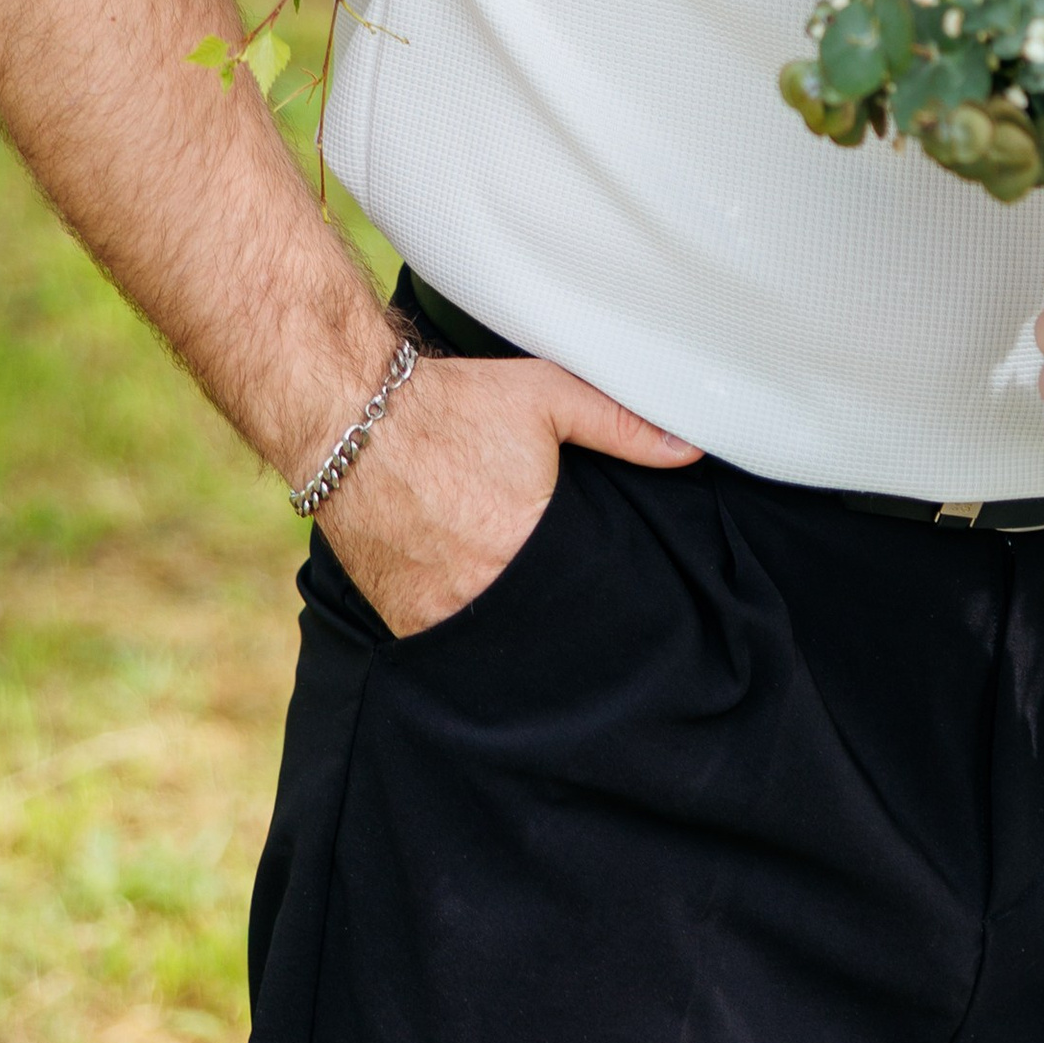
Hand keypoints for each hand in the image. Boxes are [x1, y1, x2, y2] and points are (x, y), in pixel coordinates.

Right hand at [316, 349, 701, 636]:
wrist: (350, 418)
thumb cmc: (453, 406)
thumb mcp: (549, 398)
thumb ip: (623, 426)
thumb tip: (693, 449)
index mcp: (525, 546)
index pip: (586, 598)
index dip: (604, 600)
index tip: (620, 600)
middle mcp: (479, 592)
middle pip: (543, 627)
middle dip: (563, 617)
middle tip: (574, 599)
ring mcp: (434, 613)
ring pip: (493, 644)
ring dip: (515, 628)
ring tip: (529, 603)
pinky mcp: (400, 620)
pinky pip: (447, 643)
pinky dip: (467, 628)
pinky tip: (481, 603)